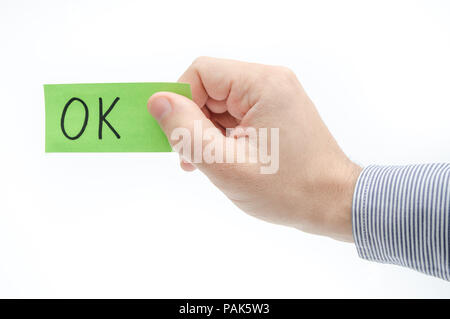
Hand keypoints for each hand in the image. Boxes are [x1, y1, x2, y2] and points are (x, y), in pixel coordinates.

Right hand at [147, 57, 360, 241]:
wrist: (334, 204)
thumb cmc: (288, 189)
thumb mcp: (227, 165)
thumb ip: (186, 131)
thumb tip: (158, 102)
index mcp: (263, 84)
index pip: (202, 72)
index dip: (180, 101)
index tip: (175, 135)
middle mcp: (271, 82)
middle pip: (211, 87)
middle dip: (193, 121)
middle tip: (190, 157)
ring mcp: (276, 97)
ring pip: (221, 103)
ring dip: (206, 131)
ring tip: (206, 163)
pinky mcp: (277, 113)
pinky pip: (237, 115)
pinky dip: (222, 135)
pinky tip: (221, 159)